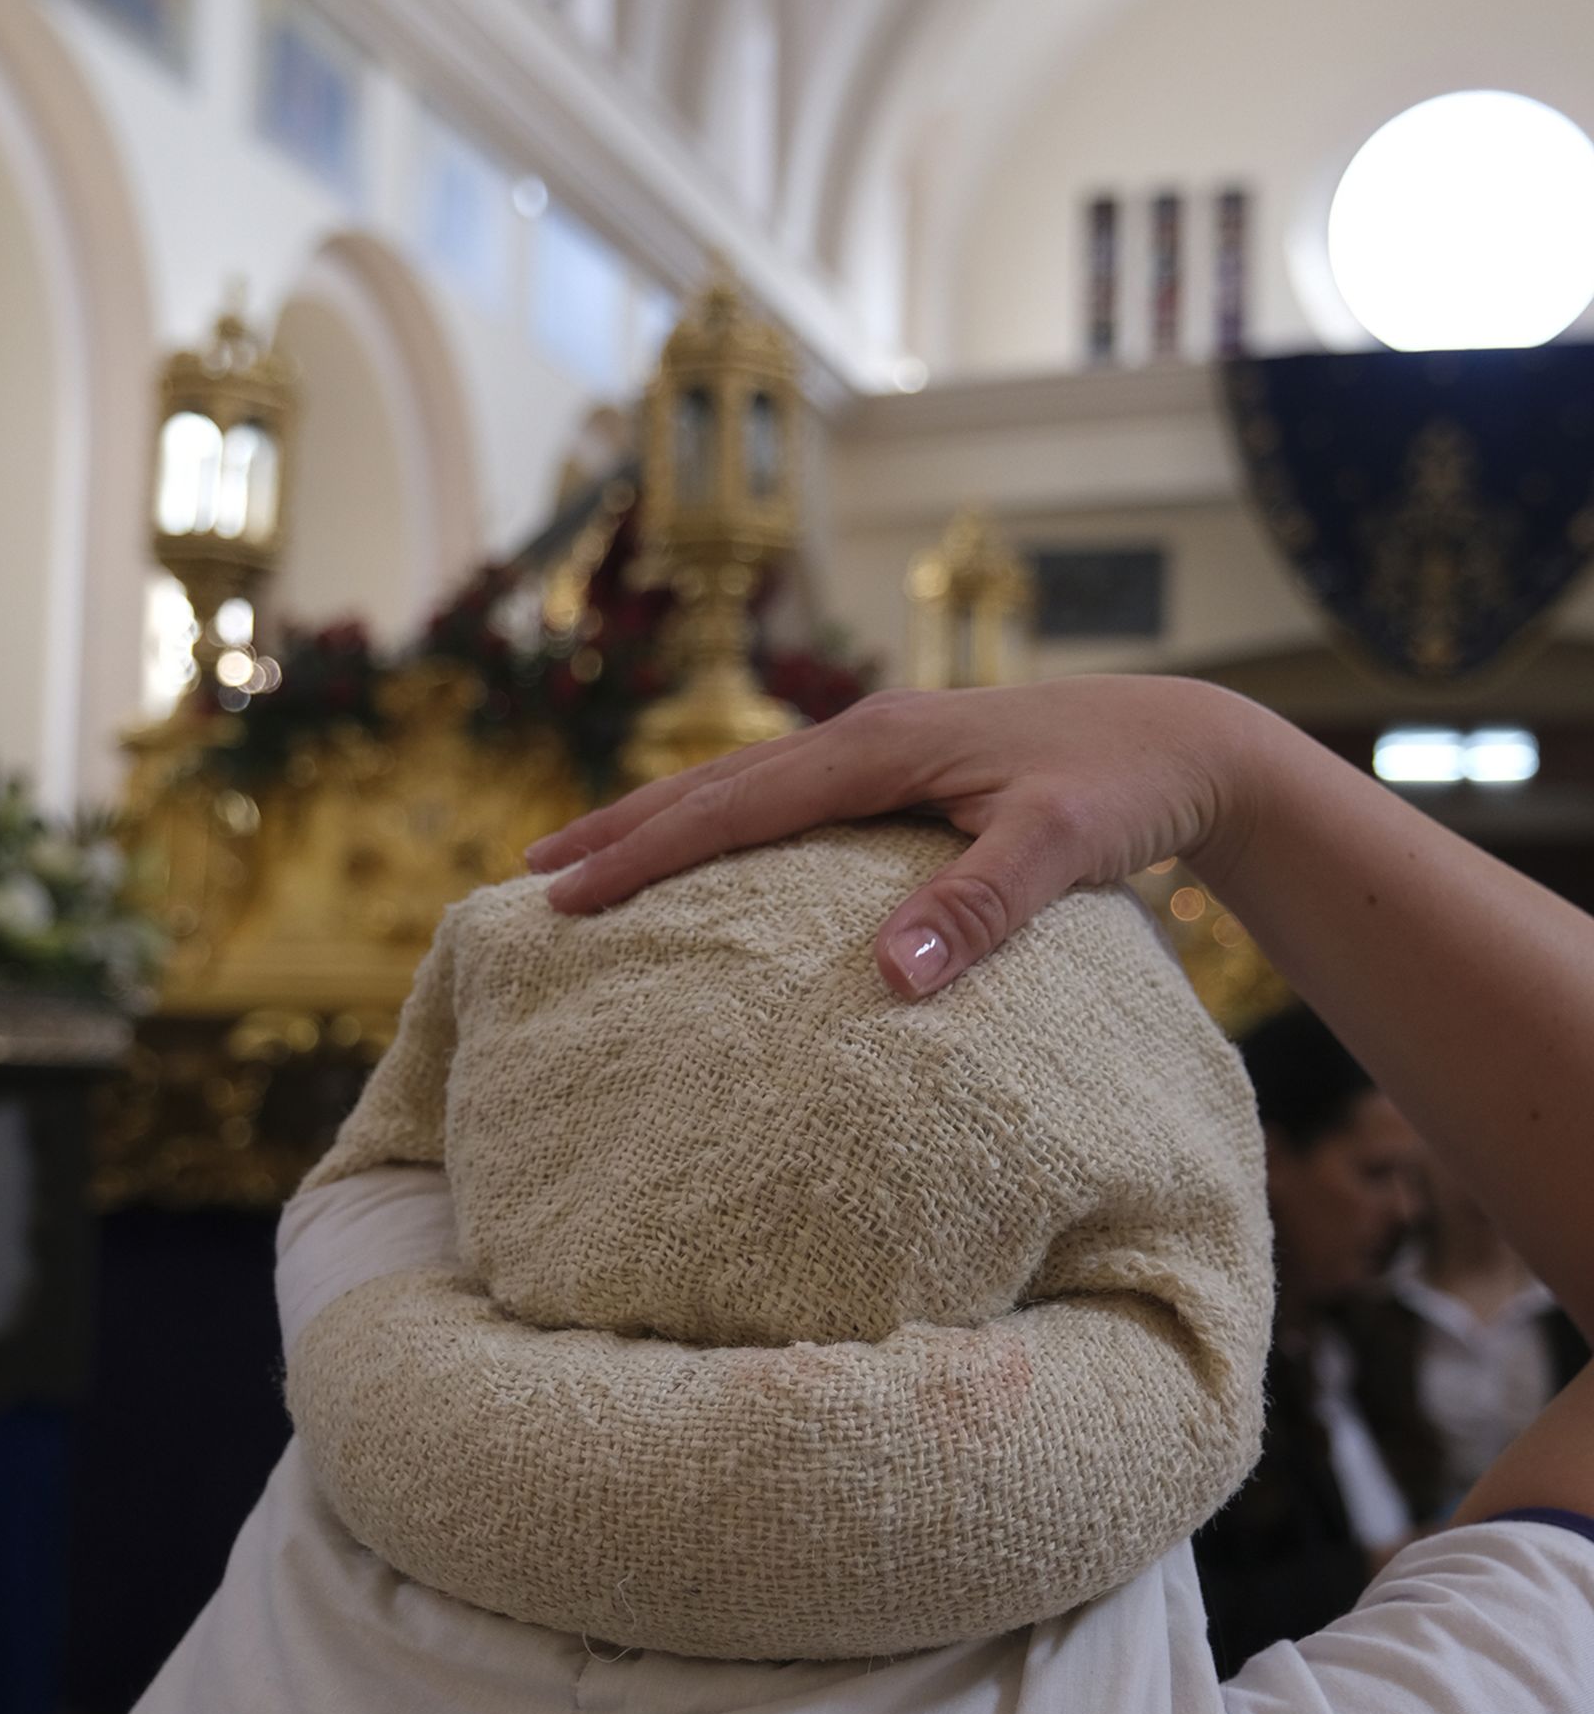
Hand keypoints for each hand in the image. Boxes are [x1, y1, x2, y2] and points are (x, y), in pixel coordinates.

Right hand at [527, 677, 1261, 996]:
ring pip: (740, 781)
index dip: (644, 852)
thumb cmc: (1124, 790)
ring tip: (580, 858)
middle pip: (713, 783)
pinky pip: (781, 792)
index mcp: (881, 747)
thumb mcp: (1062, 849)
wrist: (1186, 736)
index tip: (565, 896)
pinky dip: (718, 819)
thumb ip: (977, 909)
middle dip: (620, 829)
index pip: (734, 806)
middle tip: (528, 880)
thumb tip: (886, 980)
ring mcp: (880, 744)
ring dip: (658, 819)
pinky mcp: (901, 765)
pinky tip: (699, 850)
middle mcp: (865, 734)